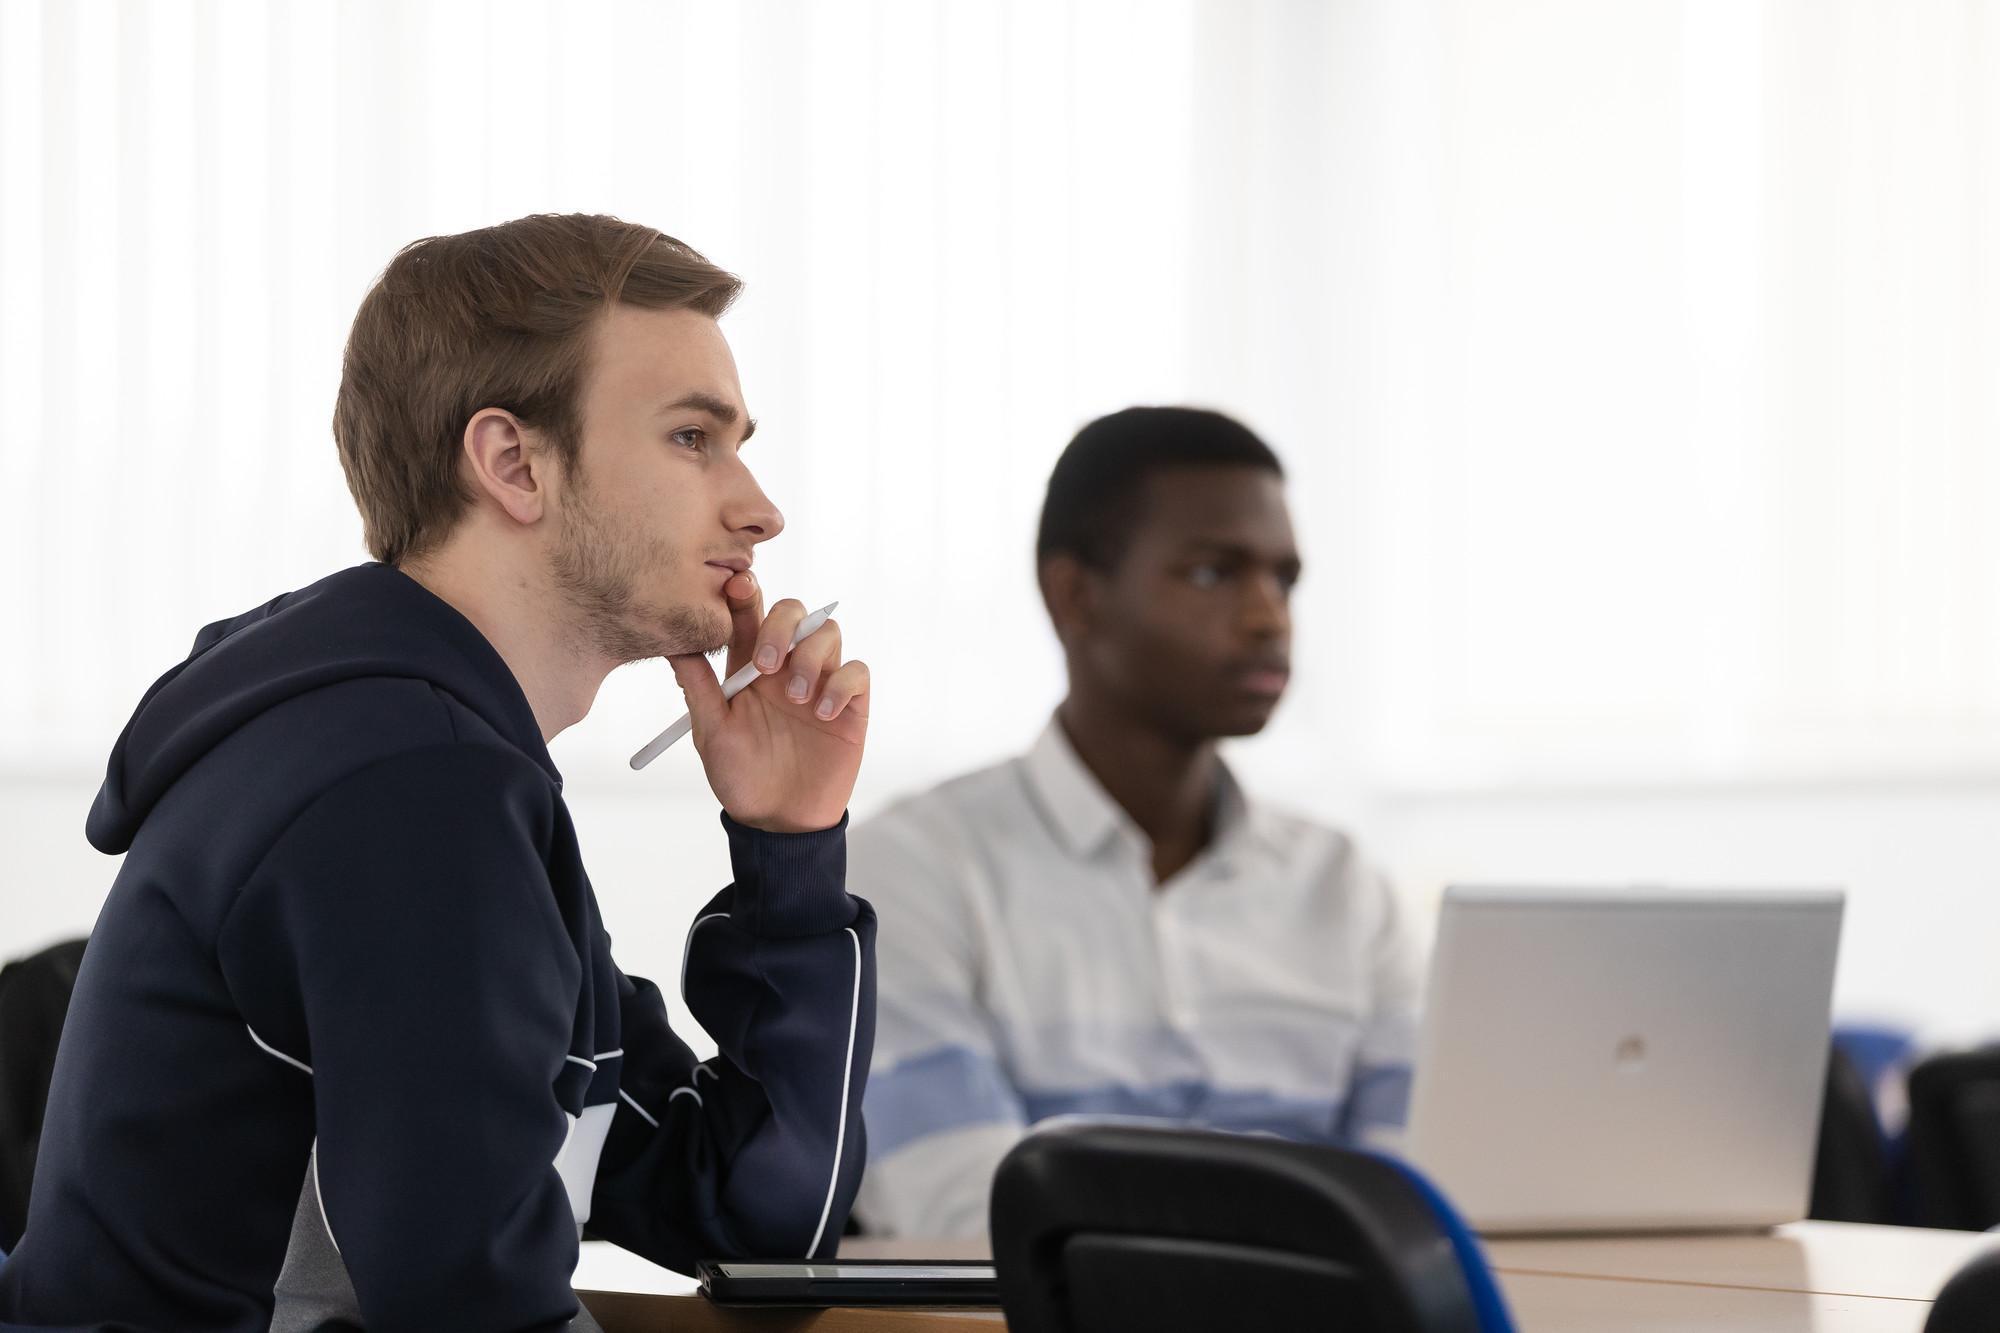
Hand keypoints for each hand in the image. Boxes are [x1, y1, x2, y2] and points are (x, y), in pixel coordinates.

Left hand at [667, 572, 868, 832]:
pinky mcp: (851, 705)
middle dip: (781, 626)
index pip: (750, 613)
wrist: (776, 820)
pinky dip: (840, 686)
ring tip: (794, 698)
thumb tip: (673, 642)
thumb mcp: (711, 731)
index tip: (737, 588)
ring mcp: (820, 682)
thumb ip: (698, 686)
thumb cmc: (739, 775)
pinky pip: (856, 672)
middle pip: (795, 611)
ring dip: (810, 658)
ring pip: (828, 633)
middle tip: (765, 664)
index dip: (746, 593)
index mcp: (749, 665)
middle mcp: (787, 665)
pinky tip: (822, 715)